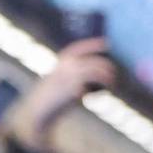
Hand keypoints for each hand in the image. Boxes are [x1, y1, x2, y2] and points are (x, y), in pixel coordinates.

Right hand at [14, 38, 116, 152]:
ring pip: (97, 71)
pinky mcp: (76, 88)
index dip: (94, 44)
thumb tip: (89, 78)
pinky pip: (94, 85)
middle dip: (107, 66)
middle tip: (114, 74)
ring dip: (108, 78)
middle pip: (94, 61)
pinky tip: (102, 95)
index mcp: (62, 60)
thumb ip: (71, 74)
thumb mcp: (57, 80)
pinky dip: (101, 89)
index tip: (107, 42)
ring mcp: (72, 75)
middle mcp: (68, 64)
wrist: (38, 110)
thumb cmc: (48, 98)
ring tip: (112, 85)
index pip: (81, 47)